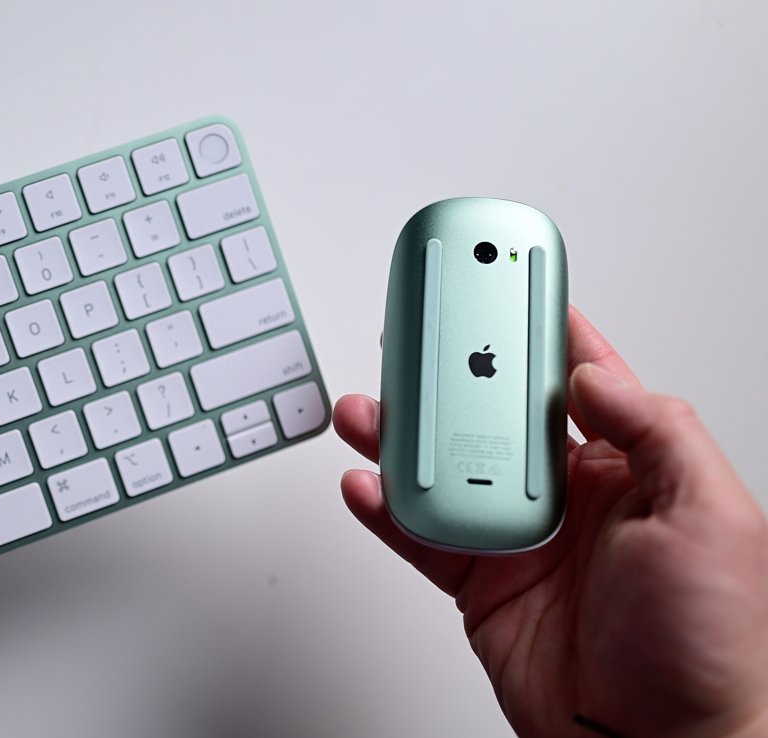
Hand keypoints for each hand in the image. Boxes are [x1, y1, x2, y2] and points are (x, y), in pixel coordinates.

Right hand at [334, 308, 767, 737]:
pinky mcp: (477, 583)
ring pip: (443, 466)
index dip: (536, 321)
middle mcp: (568, 494)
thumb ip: (653, 431)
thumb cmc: (710, 647)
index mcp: (627, 466)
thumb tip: (593, 372)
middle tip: (415, 325)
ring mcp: (517, 538)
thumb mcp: (710, 516)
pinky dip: (384, 507)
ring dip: (402, 433)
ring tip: (371, 405)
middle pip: (490, 411)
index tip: (502, 274)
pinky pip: (417, 535)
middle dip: (452, 364)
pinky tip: (367, 483)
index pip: (573, 374)